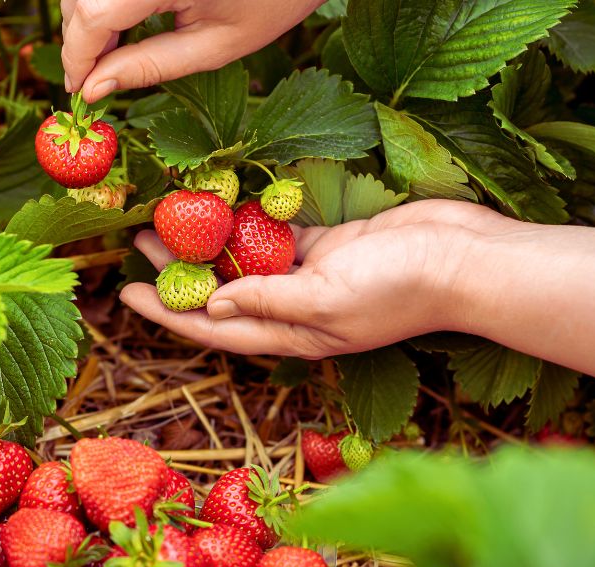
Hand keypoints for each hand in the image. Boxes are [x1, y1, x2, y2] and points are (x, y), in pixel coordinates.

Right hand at [61, 0, 325, 101]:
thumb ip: (150, 66)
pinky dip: (103, 0)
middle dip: (78, 39)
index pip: (91, 15)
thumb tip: (94, 89)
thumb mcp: (216, 45)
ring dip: (87, 16)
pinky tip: (121, 21)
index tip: (78, 91)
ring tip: (110, 53)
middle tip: (92, 79)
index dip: (77, 56)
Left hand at [120, 200, 521, 357]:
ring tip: (171, 219)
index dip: (169, 313)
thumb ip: (269, 301)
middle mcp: (296, 310)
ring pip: (247, 261)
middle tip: (141, 245)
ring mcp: (313, 277)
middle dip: (179, 273)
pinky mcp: (331, 246)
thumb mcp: (327, 299)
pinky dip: (252, 222)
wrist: (465, 258)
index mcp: (293, 334)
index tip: (129, 294)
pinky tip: (223, 204)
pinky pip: (278, 236)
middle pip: (222, 294)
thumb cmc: (400, 287)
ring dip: (210, 244)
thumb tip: (213, 305)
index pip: (215, 328)